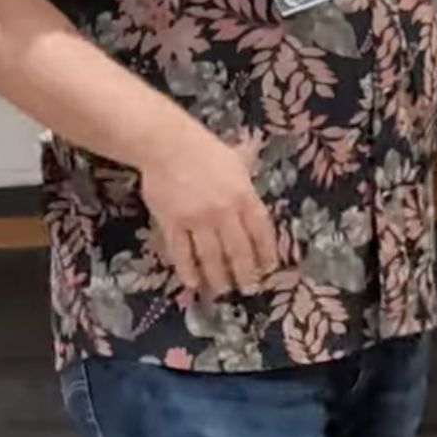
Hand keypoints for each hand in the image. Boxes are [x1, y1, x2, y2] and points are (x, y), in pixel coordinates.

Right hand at [140, 129, 278, 298]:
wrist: (167, 145)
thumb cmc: (204, 149)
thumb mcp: (236, 157)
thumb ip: (247, 165)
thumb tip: (255, 153)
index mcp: (244, 195)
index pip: (261, 231)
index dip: (266, 252)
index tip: (269, 268)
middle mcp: (224, 211)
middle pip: (239, 249)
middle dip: (245, 273)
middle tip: (249, 288)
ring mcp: (198, 219)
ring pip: (212, 256)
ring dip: (219, 277)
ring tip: (224, 290)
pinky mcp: (173, 223)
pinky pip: (182, 252)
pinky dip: (188, 270)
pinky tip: (193, 283)